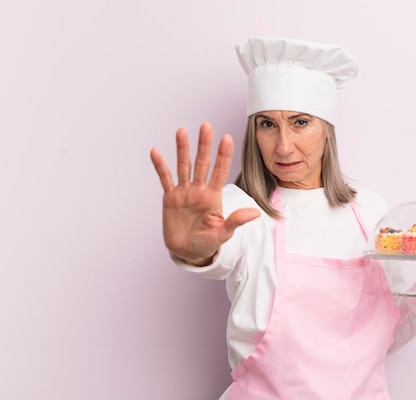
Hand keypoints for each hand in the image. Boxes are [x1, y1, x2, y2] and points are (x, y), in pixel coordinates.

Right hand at [150, 122, 259, 264]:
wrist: (188, 252)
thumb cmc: (207, 243)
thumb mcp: (223, 233)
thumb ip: (236, 221)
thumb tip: (255, 213)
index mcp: (214, 196)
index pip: (220, 171)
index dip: (224, 156)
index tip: (227, 138)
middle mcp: (199, 190)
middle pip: (202, 163)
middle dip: (204, 145)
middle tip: (206, 125)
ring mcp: (184, 192)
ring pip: (184, 166)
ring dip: (182, 149)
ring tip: (182, 130)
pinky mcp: (170, 198)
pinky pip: (165, 179)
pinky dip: (160, 166)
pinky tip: (156, 151)